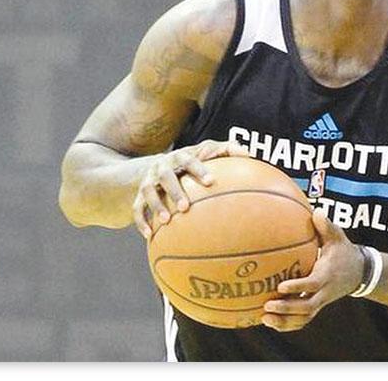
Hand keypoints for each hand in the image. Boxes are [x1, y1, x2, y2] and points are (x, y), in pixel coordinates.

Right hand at [132, 139, 248, 238]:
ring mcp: (149, 180)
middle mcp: (162, 167)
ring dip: (156, 206)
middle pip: (166, 176)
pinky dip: (141, 221)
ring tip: (166, 222)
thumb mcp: (205, 152)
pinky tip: (149, 236)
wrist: (156, 166)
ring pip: (148, 191)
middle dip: (175, 190)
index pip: (190, 159)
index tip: (211, 181)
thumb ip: (227, 151)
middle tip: (185, 207)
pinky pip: (136, 208)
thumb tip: (250, 155)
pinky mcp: (138, 194)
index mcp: (180, 157)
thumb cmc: (191, 163)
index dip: (199, 169)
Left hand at [261, 210, 364, 331]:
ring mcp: (321, 302)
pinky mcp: (317, 307)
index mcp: (327, 274)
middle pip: (307, 307)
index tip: (280, 286)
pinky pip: (303, 321)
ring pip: (304, 318)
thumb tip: (316, 211)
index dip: (298, 286)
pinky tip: (270, 322)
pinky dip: (288, 325)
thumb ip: (326, 226)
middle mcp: (324, 291)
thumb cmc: (342, 251)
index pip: (313, 283)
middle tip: (267, 306)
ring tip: (264, 318)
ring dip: (285, 321)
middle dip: (287, 308)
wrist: (359, 272)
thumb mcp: (337, 237)